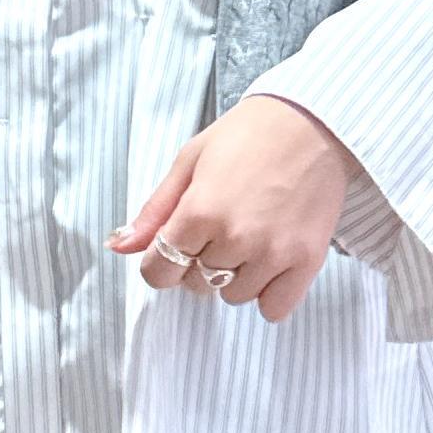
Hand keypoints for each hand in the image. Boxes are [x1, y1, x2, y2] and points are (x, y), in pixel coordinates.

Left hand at [103, 96, 359, 323]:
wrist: (315, 123)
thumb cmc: (248, 135)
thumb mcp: (190, 161)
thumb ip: (155, 210)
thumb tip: (117, 247)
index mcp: (199, 211)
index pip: (158, 272)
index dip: (160, 262)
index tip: (175, 245)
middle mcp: (234, 237)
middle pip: (195, 284)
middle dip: (198, 262)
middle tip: (220, 226)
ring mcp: (273, 253)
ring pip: (233, 296)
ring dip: (235, 275)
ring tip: (251, 234)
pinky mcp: (307, 261)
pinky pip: (274, 309)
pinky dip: (269, 293)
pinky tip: (271, 261)